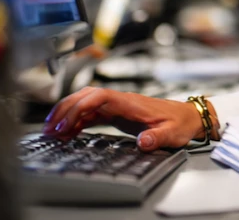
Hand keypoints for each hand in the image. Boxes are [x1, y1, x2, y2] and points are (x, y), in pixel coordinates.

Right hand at [43, 87, 217, 150]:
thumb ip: (158, 137)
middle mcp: (121, 101)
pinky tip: (68, 132)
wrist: (188, 117)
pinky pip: (92, 113)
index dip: (80, 107)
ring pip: (86, 103)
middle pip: (86, 96)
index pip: (99, 97)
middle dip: (65, 109)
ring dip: (67, 114)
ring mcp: (117, 106)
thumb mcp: (172, 133)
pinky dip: (77, 121)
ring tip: (52, 131)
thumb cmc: (180, 122)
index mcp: (130, 102)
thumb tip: (143, 142)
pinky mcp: (117, 113)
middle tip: (50, 128)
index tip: (66, 123)